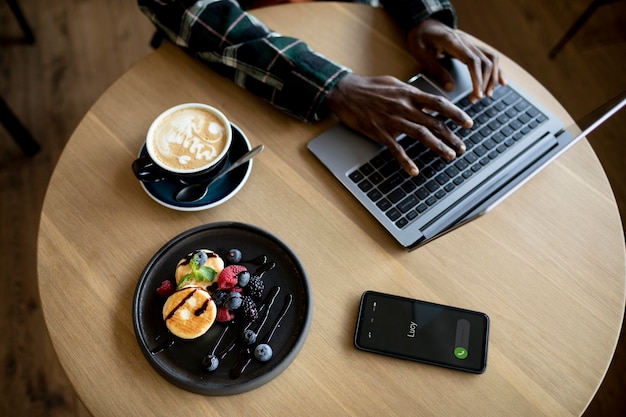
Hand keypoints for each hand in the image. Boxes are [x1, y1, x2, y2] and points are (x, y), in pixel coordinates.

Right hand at [326, 73, 471, 175]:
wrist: (345, 92)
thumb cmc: (370, 87)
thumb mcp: (395, 83)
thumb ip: (411, 92)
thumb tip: (426, 99)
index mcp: (409, 93)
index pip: (439, 103)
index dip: (456, 114)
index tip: (468, 123)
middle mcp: (404, 106)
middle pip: (434, 122)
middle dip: (451, 136)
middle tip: (462, 147)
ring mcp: (392, 120)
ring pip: (421, 135)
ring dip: (438, 147)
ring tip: (449, 156)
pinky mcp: (380, 132)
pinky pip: (396, 149)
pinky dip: (406, 161)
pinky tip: (414, 170)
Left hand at [407, 19, 504, 102]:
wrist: (424, 23)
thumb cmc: (421, 38)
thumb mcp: (421, 54)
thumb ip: (436, 70)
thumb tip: (450, 88)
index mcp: (453, 42)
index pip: (472, 61)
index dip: (477, 79)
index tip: (477, 94)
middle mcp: (466, 42)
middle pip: (485, 62)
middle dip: (484, 83)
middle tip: (476, 99)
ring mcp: (471, 44)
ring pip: (491, 60)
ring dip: (492, 78)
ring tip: (487, 95)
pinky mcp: (472, 47)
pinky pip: (490, 57)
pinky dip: (497, 70)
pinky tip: (502, 82)